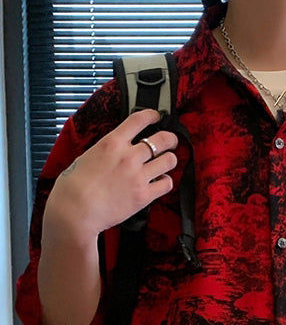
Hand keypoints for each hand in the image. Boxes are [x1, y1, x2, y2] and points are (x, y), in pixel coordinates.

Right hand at [44, 109, 178, 244]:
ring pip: (169, 161)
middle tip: (171, 141)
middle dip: (170, 139)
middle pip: (162, 139)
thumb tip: (116, 150)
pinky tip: (160, 182)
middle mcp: (129, 156)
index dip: (152, 115)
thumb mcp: (88, 156)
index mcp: (112, 143)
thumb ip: (107, 151)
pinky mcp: (143, 195)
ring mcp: (138, 176)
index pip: (139, 120)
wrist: (76, 209)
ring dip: (170, 160)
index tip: (157, 116)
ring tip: (167, 162)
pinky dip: (166, 182)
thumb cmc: (74, 186)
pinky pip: (166, 184)